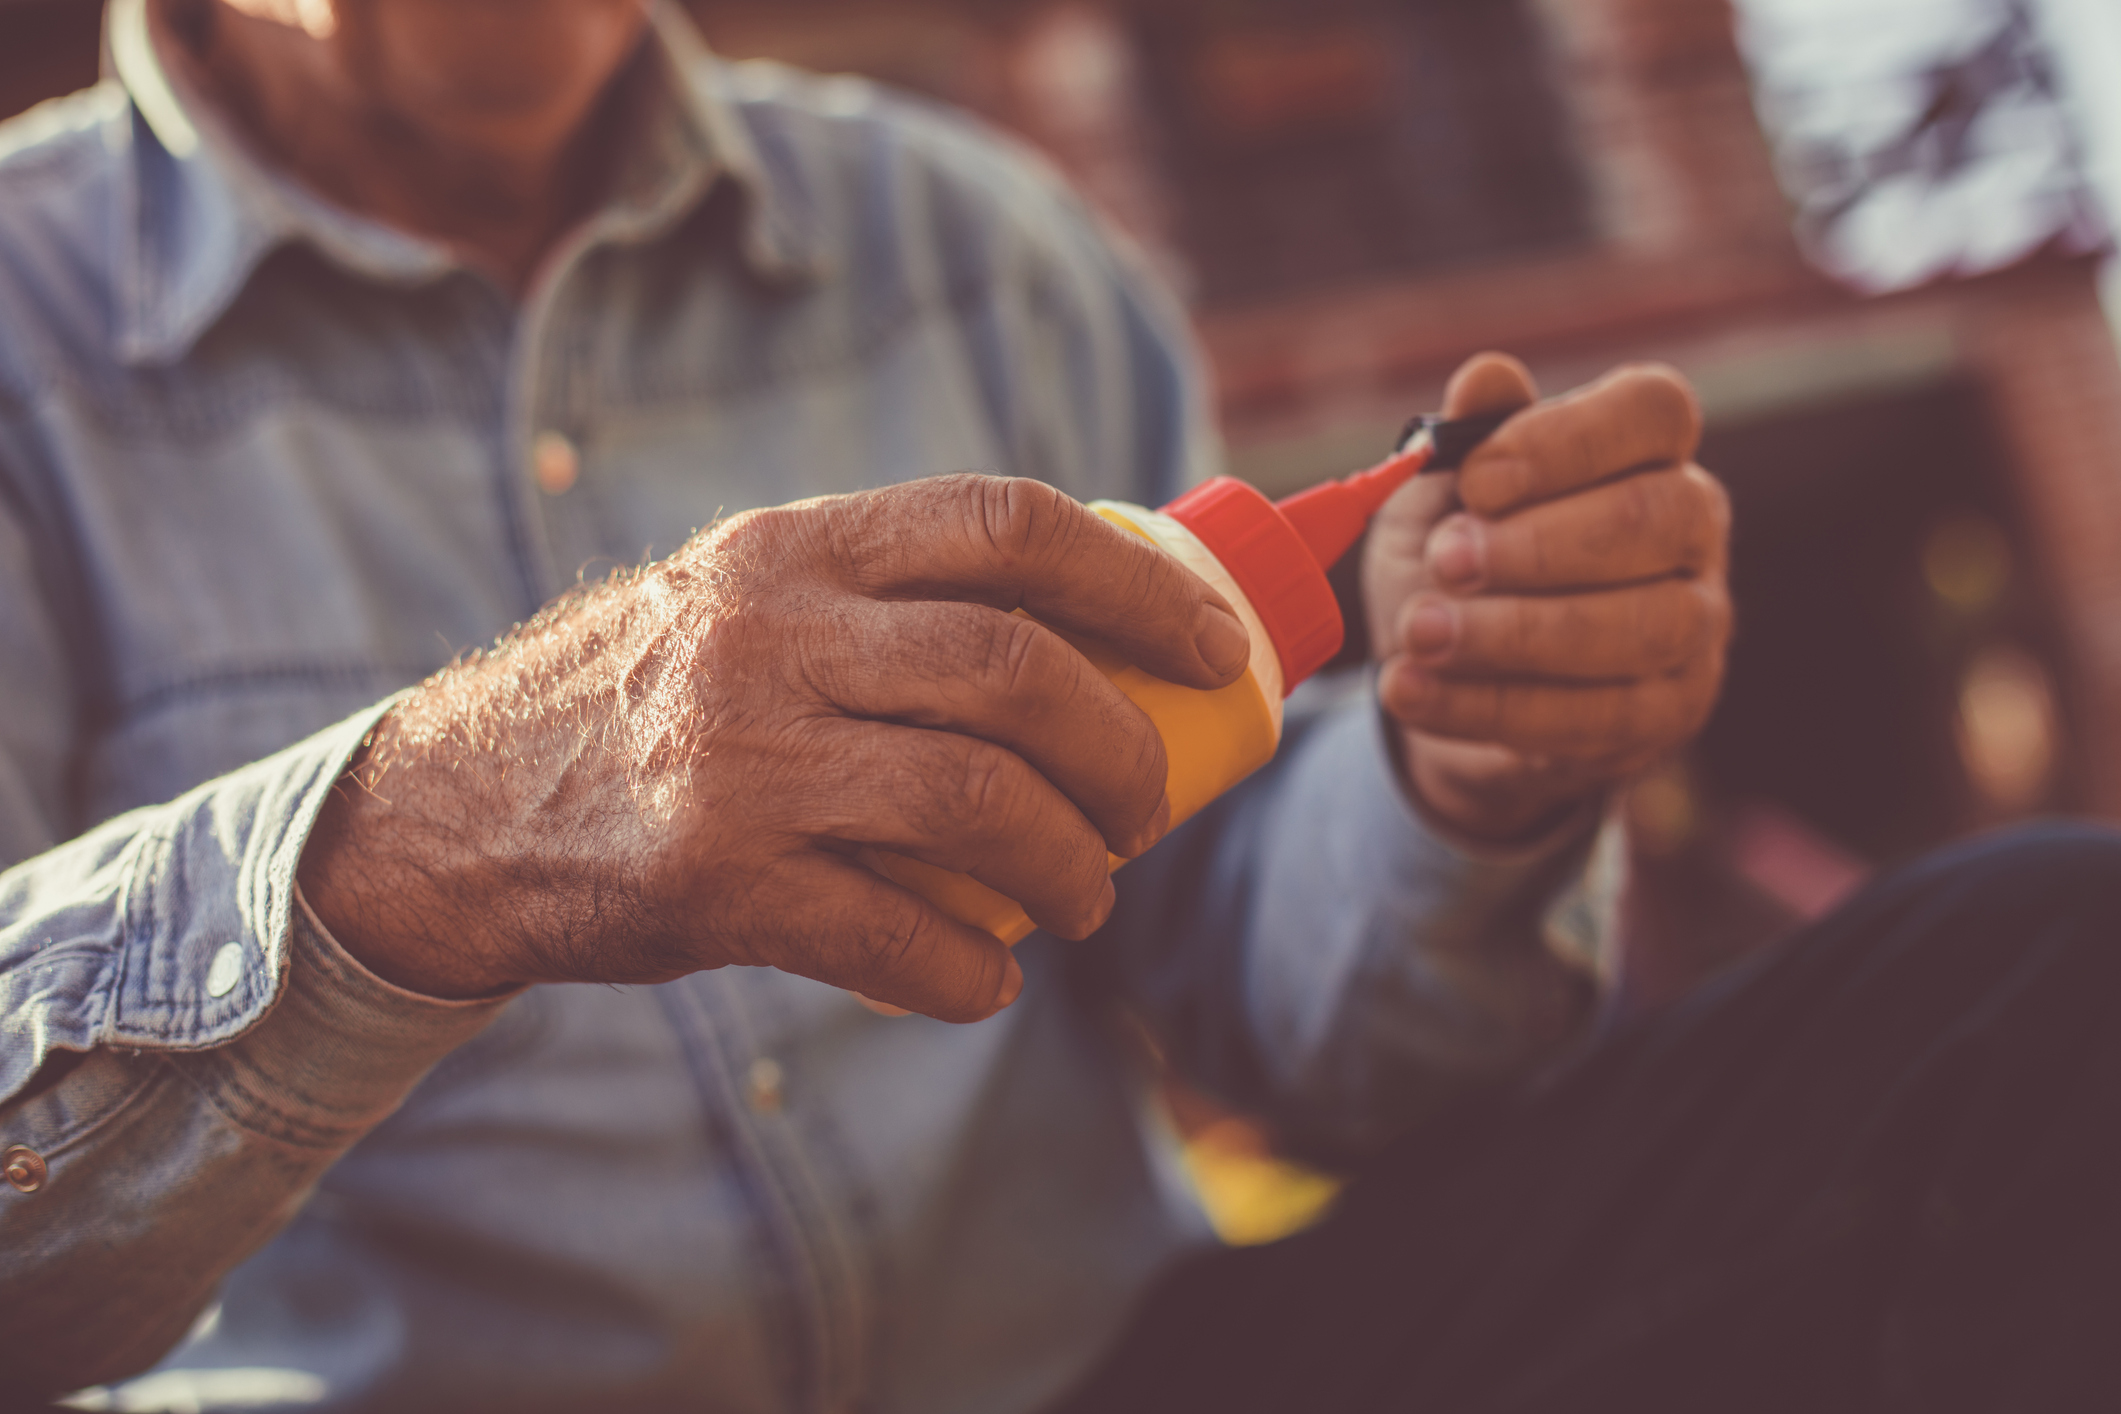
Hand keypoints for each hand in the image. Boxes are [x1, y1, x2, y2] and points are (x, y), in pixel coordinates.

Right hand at [298, 476, 1250, 1019]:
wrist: (450, 811)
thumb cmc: (633, 702)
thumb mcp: (736, 596)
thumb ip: (870, 595)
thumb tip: (1071, 628)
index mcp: (792, 548)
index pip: (1005, 524)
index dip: (1137, 584)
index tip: (1211, 650)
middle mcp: (766, 634)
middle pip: (1017, 673)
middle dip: (1124, 752)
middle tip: (1148, 809)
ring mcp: (738, 757)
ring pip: (979, 803)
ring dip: (1072, 867)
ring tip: (1089, 898)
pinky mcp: (711, 881)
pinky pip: (894, 933)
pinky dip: (971, 970)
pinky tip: (988, 978)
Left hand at [1362, 354, 1731, 842]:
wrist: (1447, 680)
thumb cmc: (1456, 562)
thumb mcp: (1439, 496)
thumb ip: (1465, 437)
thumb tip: (1485, 377)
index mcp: (1646, 448)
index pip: (1652, 412)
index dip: (1567, 440)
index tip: (1475, 479)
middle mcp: (1691, 525)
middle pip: (1655, 518)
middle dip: (1538, 545)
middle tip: (1445, 561)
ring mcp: (1695, 623)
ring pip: (1638, 626)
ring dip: (1515, 634)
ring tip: (1418, 634)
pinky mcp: (1670, 711)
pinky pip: (1598, 715)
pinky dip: (1493, 706)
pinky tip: (1414, 691)